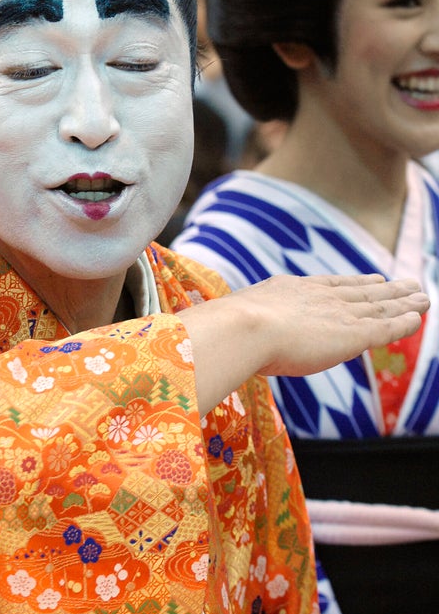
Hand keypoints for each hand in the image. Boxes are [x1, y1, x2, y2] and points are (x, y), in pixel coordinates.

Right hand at [181, 273, 428, 414]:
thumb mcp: (228, 323)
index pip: (328, 286)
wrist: (241, 328)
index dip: (351, 284)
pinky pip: (386, 325)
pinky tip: (420, 315)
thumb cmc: (226, 330)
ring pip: (379, 305)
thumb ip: (227, 326)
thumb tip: (196, 328)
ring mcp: (336, 313)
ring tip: (422, 295)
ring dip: (403, 301)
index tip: (369, 279)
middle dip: (383, 289)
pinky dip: (404, 320)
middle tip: (405, 283)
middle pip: (359, 291)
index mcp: (290, 291)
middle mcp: (318, 297)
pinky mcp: (353, 333)